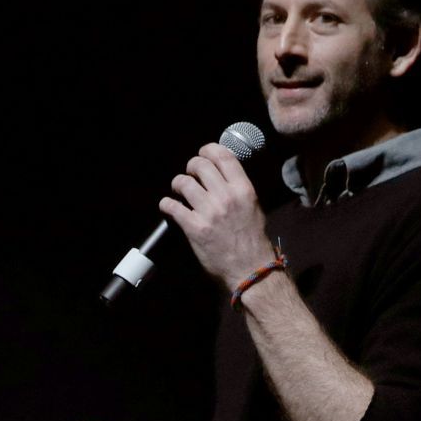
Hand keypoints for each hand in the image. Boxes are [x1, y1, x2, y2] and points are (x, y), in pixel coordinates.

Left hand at [159, 144, 278, 293]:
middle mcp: (226, 197)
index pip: (223, 156)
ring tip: (179, 191)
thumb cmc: (253, 242)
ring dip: (178, 184)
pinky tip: (169, 207)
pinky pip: (172, 206)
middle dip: (191, 167)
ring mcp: (209, 212)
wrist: (250, 270)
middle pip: (200, 165)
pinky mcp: (194, 227)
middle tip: (190, 175)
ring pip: (183, 182)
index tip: (203, 153)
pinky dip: (167, 204)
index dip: (208, 149)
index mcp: (244, 190)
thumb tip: (223, 174)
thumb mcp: (254, 208)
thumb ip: (239, 189)